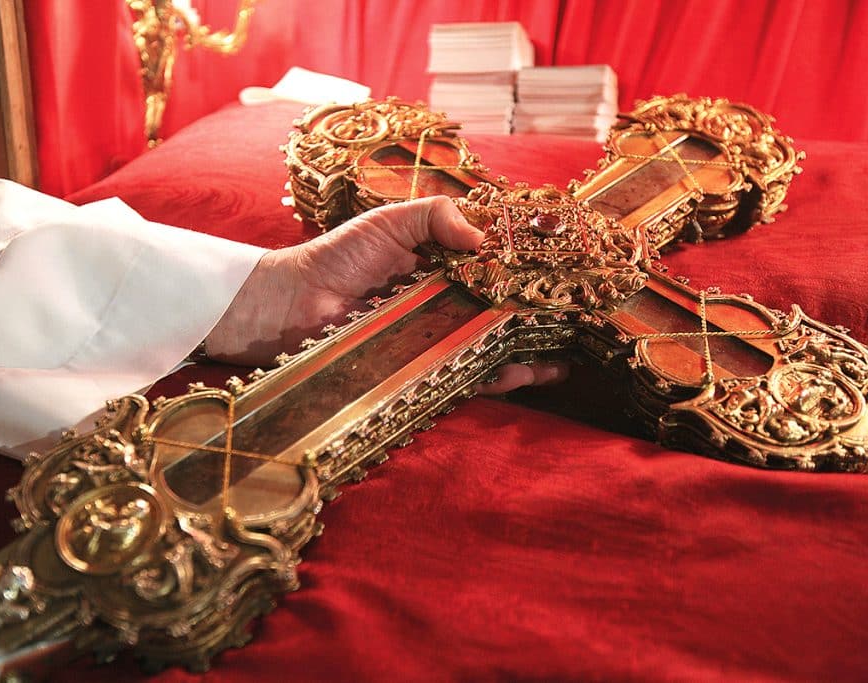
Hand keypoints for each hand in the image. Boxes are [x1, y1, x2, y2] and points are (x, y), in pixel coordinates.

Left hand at [204, 196, 567, 392]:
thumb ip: (434, 217)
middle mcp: (442, 303)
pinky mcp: (420, 368)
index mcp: (439, 266)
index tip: (563, 273)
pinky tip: (528, 374)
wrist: (290, 305)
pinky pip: (465, 375)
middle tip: (577, 320)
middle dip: (538, 317)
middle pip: (500, 311)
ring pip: (491, 346)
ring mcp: (433, 338)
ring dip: (529, 352)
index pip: (492, 267)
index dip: (526, 271)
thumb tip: (484, 238)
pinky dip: (497, 377)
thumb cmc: (336, 257)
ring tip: (566, 356)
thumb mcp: (389, 221)